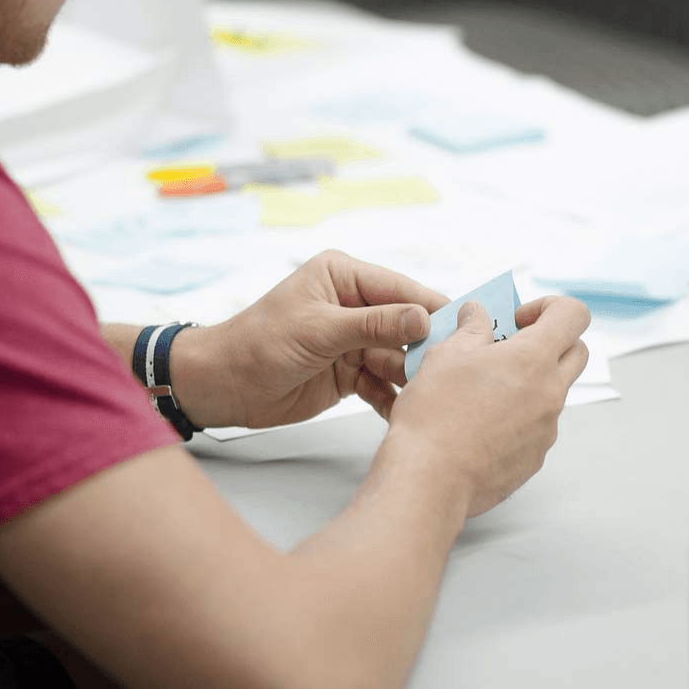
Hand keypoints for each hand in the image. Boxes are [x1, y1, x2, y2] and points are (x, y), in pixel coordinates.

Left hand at [175, 250, 447, 427]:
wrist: (223, 387)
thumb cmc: (258, 344)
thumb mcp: (319, 329)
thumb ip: (374, 325)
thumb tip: (424, 318)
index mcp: (344, 276)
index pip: (401, 290)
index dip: (432, 309)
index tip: (465, 330)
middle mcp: (354, 304)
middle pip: (406, 326)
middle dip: (425, 349)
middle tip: (451, 371)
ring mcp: (354, 340)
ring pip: (398, 358)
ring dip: (412, 378)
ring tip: (431, 397)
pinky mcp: (351, 372)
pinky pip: (383, 383)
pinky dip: (393, 398)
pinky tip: (406, 412)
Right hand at [381, 296, 589, 517]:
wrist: (429, 479)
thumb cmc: (434, 414)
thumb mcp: (445, 355)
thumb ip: (470, 329)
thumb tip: (477, 315)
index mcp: (533, 359)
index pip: (573, 315)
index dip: (549, 307)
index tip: (517, 320)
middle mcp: (550, 393)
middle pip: (576, 352)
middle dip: (550, 342)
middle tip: (509, 349)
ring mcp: (546, 429)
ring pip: (553, 392)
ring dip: (530, 382)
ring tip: (483, 391)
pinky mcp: (535, 458)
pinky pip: (537, 427)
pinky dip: (518, 417)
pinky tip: (480, 425)